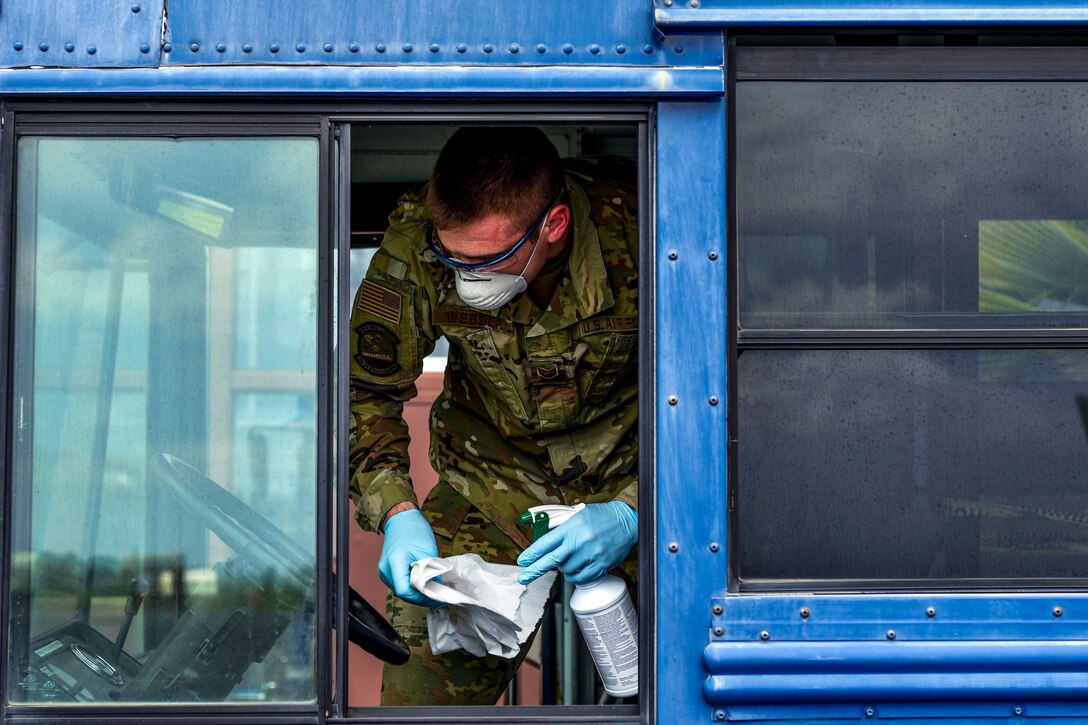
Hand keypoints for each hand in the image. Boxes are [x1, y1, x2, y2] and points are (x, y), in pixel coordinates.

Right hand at [378, 508, 445, 607]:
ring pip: (401, 591)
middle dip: (421, 598)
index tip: (436, 598)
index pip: (405, 591)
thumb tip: (439, 589)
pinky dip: (411, 587)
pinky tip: (422, 585)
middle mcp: (385, 569)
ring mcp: (383, 571)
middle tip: (439, 598)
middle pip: (403, 593)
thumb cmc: (414, 530)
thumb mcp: (427, 551)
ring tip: (432, 592)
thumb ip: (431, 572)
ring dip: (416, 594)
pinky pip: (399, 584)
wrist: (400, 519)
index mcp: (394, 562)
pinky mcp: (386, 571)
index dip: (421, 598)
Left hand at [517, 502, 636, 585]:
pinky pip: (581, 578)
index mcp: (572, 527)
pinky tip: (578, 568)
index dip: (532, 554)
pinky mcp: (600, 565)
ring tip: (571, 559)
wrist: (627, 522)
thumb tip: (545, 538)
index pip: (546, 543)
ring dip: (564, 568)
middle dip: (535, 570)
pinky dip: (576, 576)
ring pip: (567, 571)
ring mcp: (590, 555)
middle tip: (524, 577)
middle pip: (551, 560)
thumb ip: (562, 527)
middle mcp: (579, 542)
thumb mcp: (579, 515)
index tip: (523, 561)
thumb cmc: (602, 516)